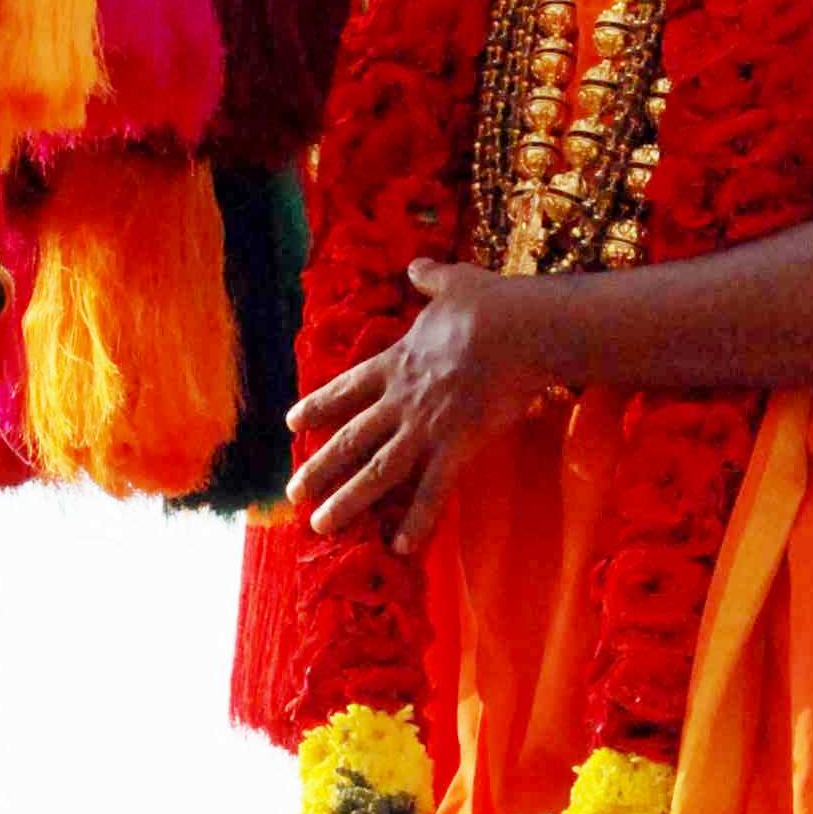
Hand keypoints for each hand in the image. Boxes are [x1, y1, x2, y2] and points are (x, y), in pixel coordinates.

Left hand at [286, 260, 556, 550]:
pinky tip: (402, 548)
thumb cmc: (490, 304)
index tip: (293, 423)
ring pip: (375, 472)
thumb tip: (417, 265)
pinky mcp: (456, 446)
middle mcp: (400, 400)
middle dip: (318, 468)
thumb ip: (430, 278)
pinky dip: (417, 521)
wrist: (519, 328)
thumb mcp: (453, 281)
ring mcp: (424, 426)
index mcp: (396, 362)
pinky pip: (432, 491)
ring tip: (320, 524)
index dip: (318, 406)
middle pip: (349, 439)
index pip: (346, 389)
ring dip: (347, 502)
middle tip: (293, 492)